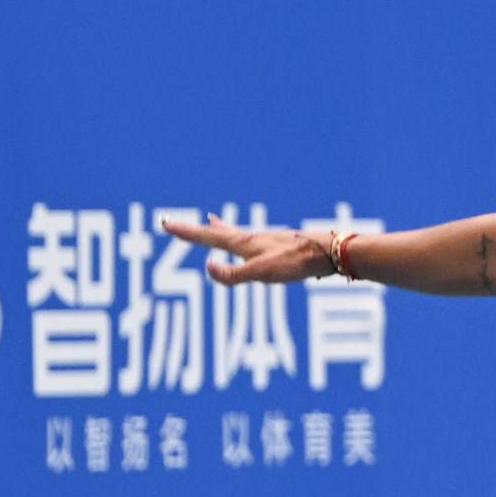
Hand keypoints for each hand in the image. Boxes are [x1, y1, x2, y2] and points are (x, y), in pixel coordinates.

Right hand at [166, 210, 340, 284]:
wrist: (329, 252)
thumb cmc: (295, 264)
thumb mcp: (261, 273)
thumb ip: (233, 274)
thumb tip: (206, 266)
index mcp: (244, 243)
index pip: (207, 237)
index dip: (186, 232)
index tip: (166, 223)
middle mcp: (251, 238)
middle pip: (217, 233)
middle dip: (196, 230)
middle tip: (176, 224)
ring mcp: (265, 241)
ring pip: (236, 233)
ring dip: (219, 230)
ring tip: (211, 222)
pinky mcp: (278, 246)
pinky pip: (252, 239)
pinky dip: (241, 236)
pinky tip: (251, 240)